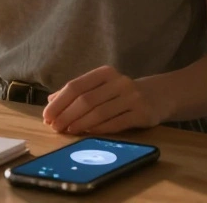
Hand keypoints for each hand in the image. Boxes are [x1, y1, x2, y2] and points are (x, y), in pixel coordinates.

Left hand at [42, 66, 169, 134]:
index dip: (59, 102)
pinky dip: (98, 129)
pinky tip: (87, 133)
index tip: (47, 116)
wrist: (160, 95)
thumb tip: (50, 101)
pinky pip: (116, 123)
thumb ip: (77, 92)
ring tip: (67, 131)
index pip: (76, 86)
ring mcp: (132, 97)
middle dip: (66, 115)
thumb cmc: (122, 93)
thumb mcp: (101, 87)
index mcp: (104, 73)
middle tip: (54, 127)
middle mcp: (119, 82)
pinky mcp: (142, 113)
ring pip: (99, 112)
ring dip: (79, 124)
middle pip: (85, 100)